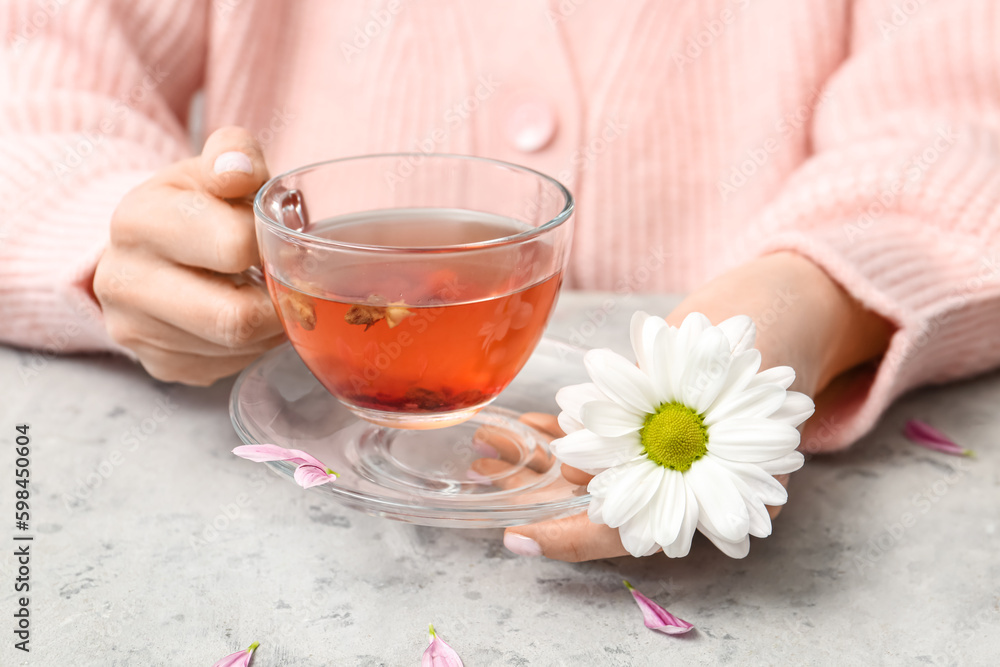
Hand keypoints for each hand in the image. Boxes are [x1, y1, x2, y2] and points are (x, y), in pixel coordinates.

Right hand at [93, 127, 284, 384]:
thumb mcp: (212, 168)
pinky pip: (225, 367)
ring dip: (268, 327)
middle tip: (288, 282)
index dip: (273, 246)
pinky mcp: (157, 364)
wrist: (148, 245)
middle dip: (277, 304)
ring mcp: (134, 330)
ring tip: (265, 293)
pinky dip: (249, 347)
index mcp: (139, 220)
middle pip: (235, 319)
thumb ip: (234, 155)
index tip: (281, 241)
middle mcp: (123, 280)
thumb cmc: (195, 204)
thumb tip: (239, 172)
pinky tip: (243, 313)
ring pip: (236, 349)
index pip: (235, 246)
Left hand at [489, 251, 892, 561]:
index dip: (568, 540)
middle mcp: (676, 483)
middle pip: (591, 504)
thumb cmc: (772, 349)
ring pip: (584, 470)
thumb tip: (590, 458)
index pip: (624, 535)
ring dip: (534, 457)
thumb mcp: (738, 388)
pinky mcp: (647, 421)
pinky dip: (559, 430)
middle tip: (481, 474)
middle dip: (532, 494)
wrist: (782, 313)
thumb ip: (677, 426)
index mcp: (707, 496)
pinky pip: (594, 437)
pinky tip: (524, 422)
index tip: (518, 539)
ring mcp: (658, 452)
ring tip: (486, 440)